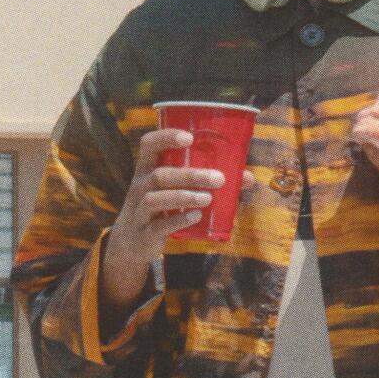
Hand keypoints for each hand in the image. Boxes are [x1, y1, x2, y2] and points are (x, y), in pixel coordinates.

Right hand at [100, 128, 223, 310]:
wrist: (132, 240)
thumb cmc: (161, 206)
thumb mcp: (174, 189)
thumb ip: (206, 181)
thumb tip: (247, 177)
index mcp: (146, 168)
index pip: (148, 144)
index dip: (166, 137)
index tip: (189, 137)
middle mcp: (140, 185)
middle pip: (160, 174)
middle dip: (190, 175)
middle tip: (219, 179)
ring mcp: (139, 209)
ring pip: (157, 198)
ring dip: (184, 197)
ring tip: (208, 199)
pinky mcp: (145, 231)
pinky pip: (159, 224)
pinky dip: (179, 220)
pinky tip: (196, 217)